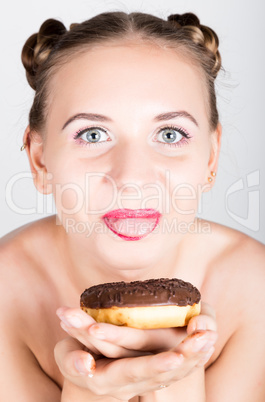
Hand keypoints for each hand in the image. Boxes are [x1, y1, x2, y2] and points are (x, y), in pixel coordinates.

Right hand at [54, 302, 217, 398]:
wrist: (87, 374)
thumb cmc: (75, 359)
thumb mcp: (67, 357)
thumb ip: (72, 360)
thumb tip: (85, 364)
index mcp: (110, 379)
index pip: (135, 374)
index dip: (155, 367)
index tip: (176, 358)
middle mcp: (132, 384)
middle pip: (163, 375)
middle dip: (186, 359)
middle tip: (205, 340)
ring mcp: (145, 381)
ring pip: (176, 373)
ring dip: (196, 356)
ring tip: (211, 335)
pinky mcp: (154, 373)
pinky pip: (179, 369)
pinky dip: (194, 357)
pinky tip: (207, 340)